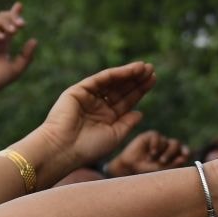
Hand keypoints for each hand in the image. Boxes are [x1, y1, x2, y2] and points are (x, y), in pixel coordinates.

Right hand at [0, 2, 36, 94]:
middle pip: (2, 17)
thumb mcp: (15, 69)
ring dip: (4, 23)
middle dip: (12, 18)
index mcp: (2, 42)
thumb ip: (26, 56)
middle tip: (21, 25)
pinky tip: (1, 38)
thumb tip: (34, 40)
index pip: (9, 23)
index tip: (20, 6)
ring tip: (13, 31)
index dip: (14, 13)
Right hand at [38, 62, 156, 166]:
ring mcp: (88, 97)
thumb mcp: (115, 135)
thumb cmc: (89, 148)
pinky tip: (131, 70)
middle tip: (151, 69)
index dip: (140, 90)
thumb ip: (128, 123)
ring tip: (145, 67)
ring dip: (128, 73)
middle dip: (136, 79)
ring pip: (112, 82)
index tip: (153, 80)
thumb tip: (141, 112)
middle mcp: (98, 106)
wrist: (64, 148)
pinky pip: (101, 79)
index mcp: (106, 118)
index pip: (126, 101)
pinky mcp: (79, 90)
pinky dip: (116, 73)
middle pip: (121, 89)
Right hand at [108, 131, 190, 176]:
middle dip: (172, 152)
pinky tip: (151, 152)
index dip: (185, 151)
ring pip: (167, 140)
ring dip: (163, 150)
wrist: (129, 168)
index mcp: (173, 156)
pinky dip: (156, 143)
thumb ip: (172, 164)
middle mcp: (166, 147)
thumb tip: (183, 158)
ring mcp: (158, 141)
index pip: (183, 150)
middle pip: (176, 144)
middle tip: (162, 161)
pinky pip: (157, 136)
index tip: (185, 155)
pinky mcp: (149, 136)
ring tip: (154, 159)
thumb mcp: (160, 170)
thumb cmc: (146, 172)